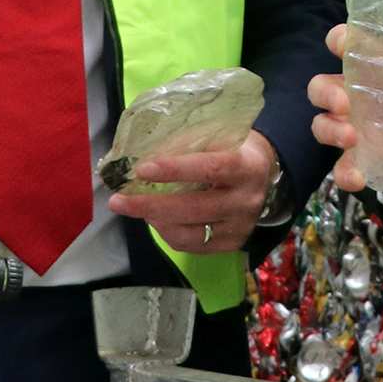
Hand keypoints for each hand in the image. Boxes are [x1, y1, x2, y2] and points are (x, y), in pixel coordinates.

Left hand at [106, 132, 277, 252]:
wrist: (263, 172)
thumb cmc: (233, 147)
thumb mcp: (218, 135)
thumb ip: (188, 141)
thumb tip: (143, 150)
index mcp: (247, 166)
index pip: (211, 168)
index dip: (175, 169)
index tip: (142, 169)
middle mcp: (247, 200)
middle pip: (195, 208)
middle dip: (151, 204)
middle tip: (118, 200)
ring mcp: (241, 226)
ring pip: (190, 233)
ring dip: (155, 221)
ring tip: (134, 207)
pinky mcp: (232, 244)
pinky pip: (192, 246)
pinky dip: (167, 233)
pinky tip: (155, 218)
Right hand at [307, 22, 382, 192]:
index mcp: (370, 67)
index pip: (344, 43)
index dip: (339, 39)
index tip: (341, 42)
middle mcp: (352, 94)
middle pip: (321, 86)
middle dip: (327, 92)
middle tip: (345, 102)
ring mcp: (350, 126)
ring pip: (321, 123)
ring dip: (330, 129)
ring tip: (352, 136)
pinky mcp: (357, 155)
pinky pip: (340, 164)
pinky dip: (345, 172)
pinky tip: (358, 178)